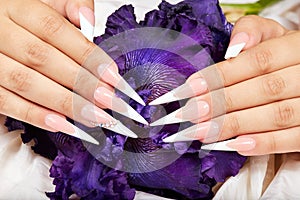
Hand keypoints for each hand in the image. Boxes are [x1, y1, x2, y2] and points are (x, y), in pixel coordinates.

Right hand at [0, 0, 131, 140]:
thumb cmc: (20, 18)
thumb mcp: (44, 2)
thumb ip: (67, 5)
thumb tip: (87, 16)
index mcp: (18, 8)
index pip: (56, 30)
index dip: (86, 55)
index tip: (112, 76)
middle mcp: (0, 31)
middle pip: (42, 58)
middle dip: (81, 82)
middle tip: (108, 100)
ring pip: (25, 83)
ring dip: (64, 103)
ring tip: (93, 116)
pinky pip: (5, 102)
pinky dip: (34, 115)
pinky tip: (61, 123)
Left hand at [157, 15, 299, 154]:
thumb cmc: (282, 55)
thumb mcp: (272, 35)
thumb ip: (252, 31)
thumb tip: (234, 46)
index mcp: (296, 48)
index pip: (258, 61)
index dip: (222, 75)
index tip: (190, 87)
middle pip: (265, 89)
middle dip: (222, 102)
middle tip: (190, 113)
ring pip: (277, 115)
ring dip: (235, 125)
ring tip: (202, 131)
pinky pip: (294, 138)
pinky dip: (265, 143)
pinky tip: (235, 145)